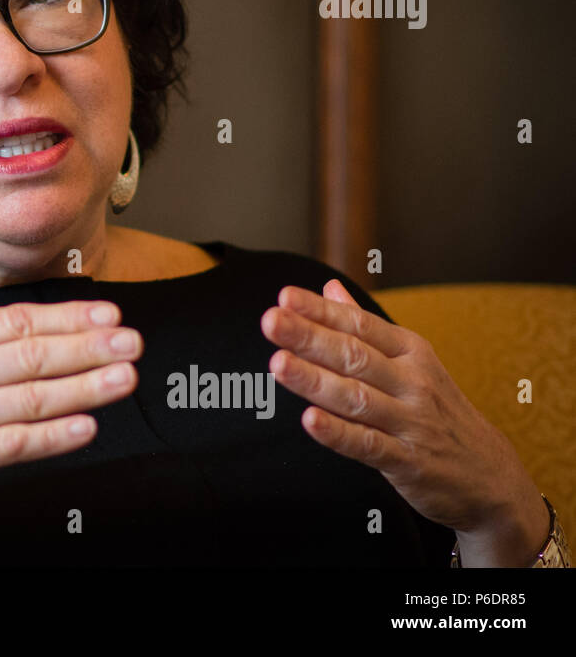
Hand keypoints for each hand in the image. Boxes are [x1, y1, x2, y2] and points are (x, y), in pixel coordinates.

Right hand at [0, 255, 141, 561]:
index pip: (14, 320)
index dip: (66, 317)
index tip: (107, 313)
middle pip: (31, 353)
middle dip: (89, 346)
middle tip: (133, 340)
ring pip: (32, 397)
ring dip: (86, 387)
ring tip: (126, 377)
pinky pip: (15, 445)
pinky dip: (54, 436)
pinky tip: (87, 427)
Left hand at [260, 279, 549, 564]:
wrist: (490, 475)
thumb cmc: (439, 411)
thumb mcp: (412, 361)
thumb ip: (365, 326)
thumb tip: (329, 287)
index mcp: (411, 353)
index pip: (360, 325)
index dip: (321, 311)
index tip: (284, 296)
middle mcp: (412, 383)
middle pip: (354, 355)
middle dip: (310, 337)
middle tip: (272, 320)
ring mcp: (411, 423)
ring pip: (356, 398)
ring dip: (315, 380)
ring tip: (278, 362)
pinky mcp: (408, 462)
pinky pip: (367, 445)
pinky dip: (338, 433)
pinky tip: (309, 420)